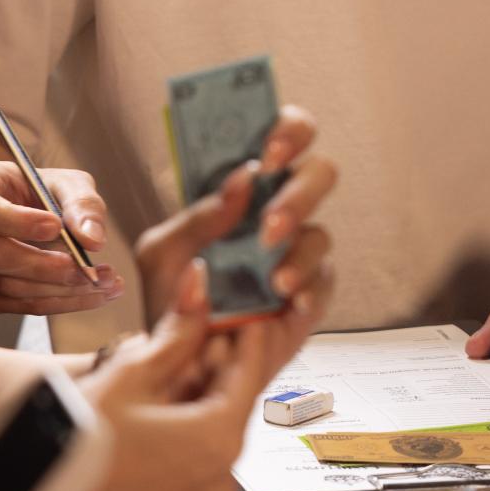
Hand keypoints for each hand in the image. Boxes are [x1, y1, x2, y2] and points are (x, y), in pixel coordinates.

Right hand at [0, 160, 121, 314]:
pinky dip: (55, 304)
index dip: (14, 220)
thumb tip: (93, 241)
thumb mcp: (67, 182)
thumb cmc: (41, 190)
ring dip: (59, 290)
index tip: (55, 226)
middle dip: (43, 266)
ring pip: (3, 286)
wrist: (20, 209)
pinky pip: (11, 305)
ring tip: (106, 282)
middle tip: (89, 269)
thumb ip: (82, 204)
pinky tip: (92, 295)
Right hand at [70, 262, 314, 490]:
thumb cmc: (69, 448)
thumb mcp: (129, 376)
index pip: (252, 368)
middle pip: (234, 395)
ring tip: (170, 354)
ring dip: (201, 385)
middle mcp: (222, 475)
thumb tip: (201, 282)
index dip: (248, 328)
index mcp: (218, 441)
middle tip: (203, 318)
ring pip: (217, 420)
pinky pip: (200, 448)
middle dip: (218, 355)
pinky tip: (160, 393)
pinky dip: (188, 417)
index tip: (244, 300)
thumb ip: (177, 329)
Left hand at [135, 104, 334, 338]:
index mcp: (248, 187)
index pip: (284, 135)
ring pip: (322, 232)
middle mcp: (280, 210)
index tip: (269, 153)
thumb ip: (196, 217)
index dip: (288, 131)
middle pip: (320, 173)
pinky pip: (326, 282)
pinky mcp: (311, 293)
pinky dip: (309, 290)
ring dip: (299, 253)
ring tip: (273, 280)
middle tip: (271, 222)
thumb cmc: (172, 295)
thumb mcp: (164, 252)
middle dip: (300, 193)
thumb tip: (240, 182)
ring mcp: (299, 252)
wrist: (175, 359)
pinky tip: (288, 300)